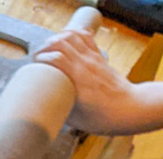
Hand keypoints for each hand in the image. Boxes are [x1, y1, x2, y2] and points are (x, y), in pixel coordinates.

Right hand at [33, 30, 149, 133]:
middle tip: (37, 58)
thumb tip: (45, 107)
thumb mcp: (75, 119)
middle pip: (60, 43)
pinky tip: (64, 40)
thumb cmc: (104, 117)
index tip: (33, 67)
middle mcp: (85, 65)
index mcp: (78, 81)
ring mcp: (93, 58)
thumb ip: (59, 108)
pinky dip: (72, 34)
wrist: (129, 108)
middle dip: (44, 47)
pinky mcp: (98, 57)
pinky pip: (84, 37)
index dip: (41, 59)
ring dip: (57, 39)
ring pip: (71, 36)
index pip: (56, 58)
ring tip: (48, 49)